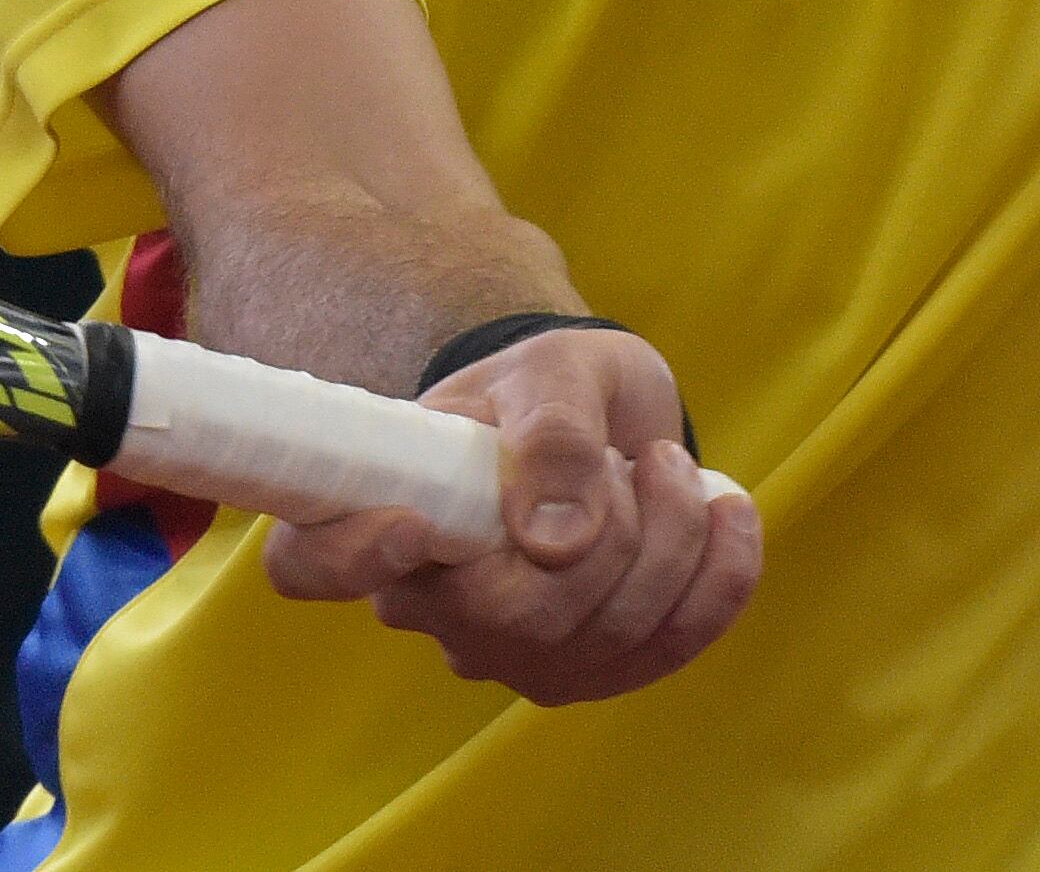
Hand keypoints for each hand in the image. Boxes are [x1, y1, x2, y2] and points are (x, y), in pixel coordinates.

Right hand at [258, 325, 758, 704]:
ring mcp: (511, 653)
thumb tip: (554, 540)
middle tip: (635, 457)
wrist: (604, 416)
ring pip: (601, 640)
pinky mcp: (591, 672)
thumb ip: (553, 431)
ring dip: (672, 540)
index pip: (311, 563)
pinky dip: (720, 579)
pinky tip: (728, 512)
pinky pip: (667, 652)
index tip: (410, 524)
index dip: (348, 558)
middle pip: (511, 619)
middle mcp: (435, 603)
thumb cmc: (552, 385)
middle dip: (608, 532)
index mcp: (390, 510)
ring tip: (670, 464)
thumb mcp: (556, 367)